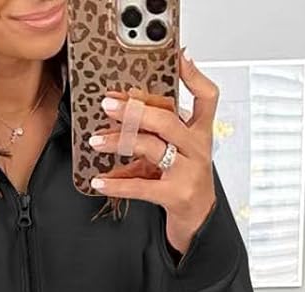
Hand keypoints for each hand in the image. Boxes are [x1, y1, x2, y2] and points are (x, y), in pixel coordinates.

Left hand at [87, 50, 219, 259]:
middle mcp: (198, 149)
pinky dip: (117, 184)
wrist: (200, 220)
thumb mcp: (178, 151)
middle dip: (135, 110)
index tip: (179, 57)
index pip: (207, 97)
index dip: (194, 76)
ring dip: (119, 141)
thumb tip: (121, 113)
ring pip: (151, 148)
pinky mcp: (176, 195)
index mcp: (201, 133)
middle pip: (167, 120)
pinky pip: (141, 186)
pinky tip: (100, 181)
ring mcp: (188, 172)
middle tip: (108, 104)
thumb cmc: (185, 181)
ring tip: (96, 140)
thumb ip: (157, 132)